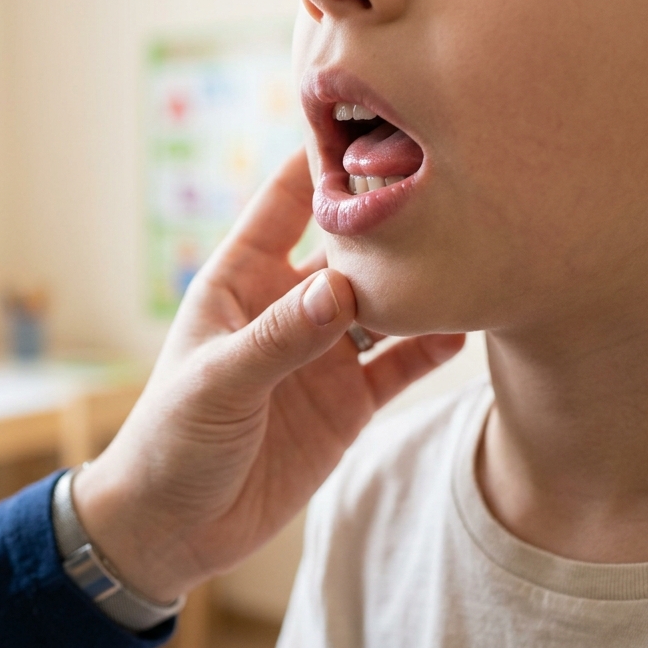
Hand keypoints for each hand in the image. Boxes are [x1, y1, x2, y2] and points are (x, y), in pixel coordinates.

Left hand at [72, 150, 464, 602]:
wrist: (174, 528)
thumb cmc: (170, 440)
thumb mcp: (218, 382)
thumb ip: (281, 337)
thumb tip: (343, 289)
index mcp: (240, 280)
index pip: (284, 202)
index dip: (323, 161)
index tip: (374, 119)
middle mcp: (287, 305)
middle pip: (348, 247)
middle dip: (391, 218)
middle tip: (451, 182)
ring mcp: (321, 354)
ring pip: (384, 303)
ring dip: (422, 282)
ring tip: (476, 250)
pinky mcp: (346, 403)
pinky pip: (399, 364)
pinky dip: (432, 345)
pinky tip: (469, 324)